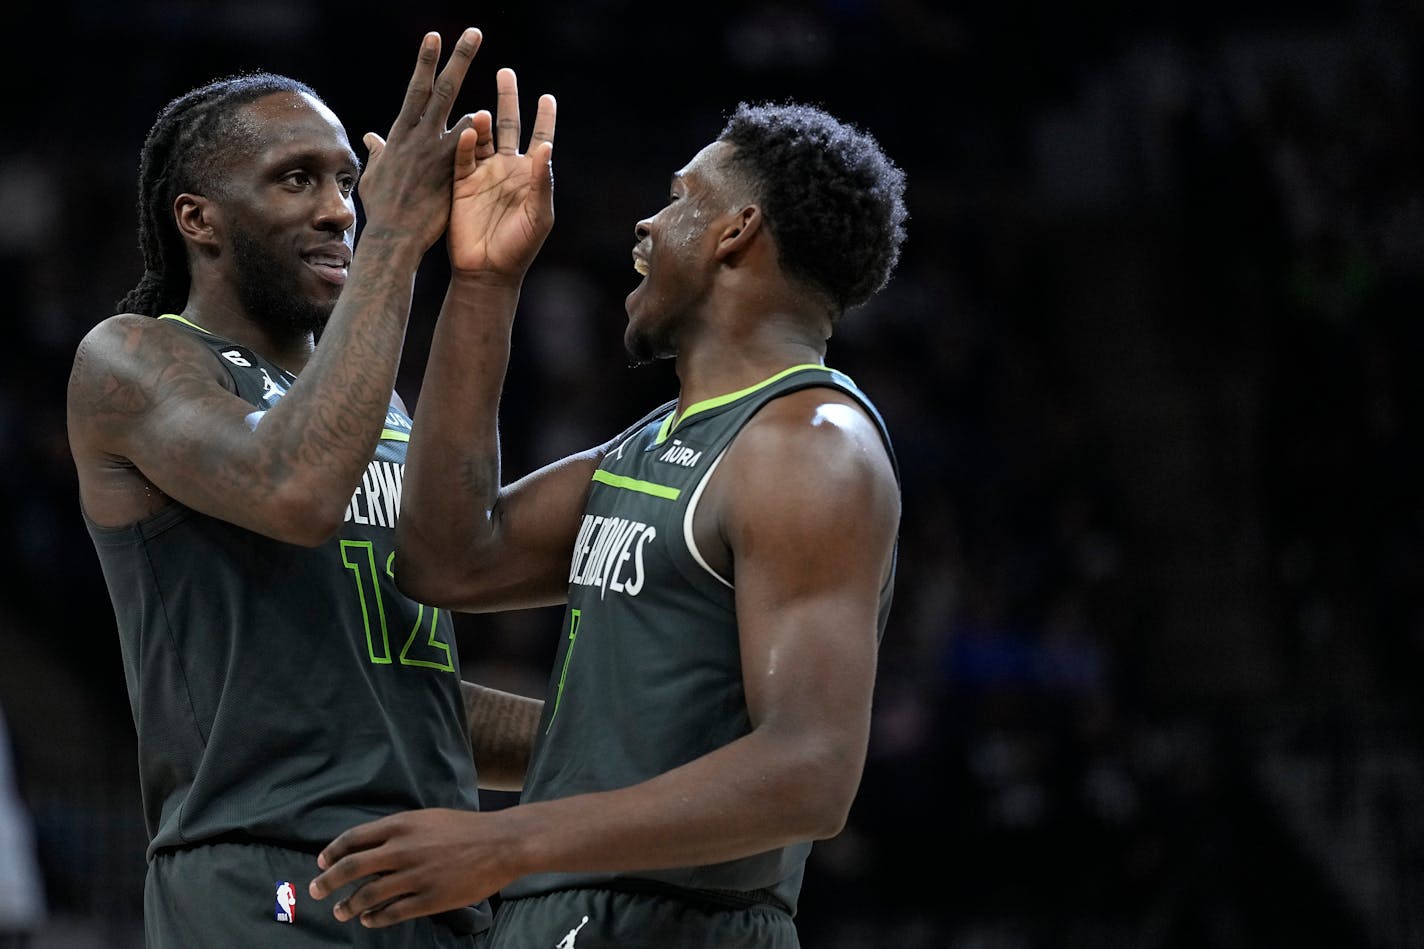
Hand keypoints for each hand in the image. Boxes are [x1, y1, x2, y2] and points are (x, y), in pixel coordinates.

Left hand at [308, 808, 513, 927]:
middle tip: (316, 891)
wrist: (501, 843)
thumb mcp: (427, 819)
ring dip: (349, 905)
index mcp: (401, 825)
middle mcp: (402, 850)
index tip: (321, 864)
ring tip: (342, 911)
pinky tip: (369, 920)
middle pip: (351, 868)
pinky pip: (392, 912)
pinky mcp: (429, 899)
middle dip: (328, 881)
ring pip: (368, 895)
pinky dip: (375, 918)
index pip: (353, 839)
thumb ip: (398, 831)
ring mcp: (415, 876)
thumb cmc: (465, 828)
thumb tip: (369, 847)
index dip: (332, 853)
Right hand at [356, 29, 483, 252]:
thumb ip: (379, 153)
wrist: (392, 238)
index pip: (416, 89)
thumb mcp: (375, 175)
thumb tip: (370, 138)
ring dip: (462, 80)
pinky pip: (460, 145)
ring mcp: (430, 151)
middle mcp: (415, 135)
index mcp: (399, 134)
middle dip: (457, 58)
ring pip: (449, 108)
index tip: (434, 37)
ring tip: (478, 55)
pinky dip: (469, 129)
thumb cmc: (384, 209)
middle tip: (473, 32)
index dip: (426, 62)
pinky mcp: (444, 171)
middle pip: (438, 88)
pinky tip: (481, 113)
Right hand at [447, 67, 555, 280]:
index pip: (539, 139)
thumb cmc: (521, 246)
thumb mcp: (539, 214)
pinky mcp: (460, 184)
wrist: (488, 271)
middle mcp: (506, 169)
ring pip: (482, 137)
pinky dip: (463, 144)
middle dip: (508, 100)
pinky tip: (466, 132)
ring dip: (480, 121)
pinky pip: (461, 158)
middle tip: (505, 72)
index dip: (544, 118)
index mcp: (530, 175)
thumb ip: (542, 181)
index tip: (546, 97)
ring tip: (480, 111)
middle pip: (509, 126)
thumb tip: (547, 146)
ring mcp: (482, 174)